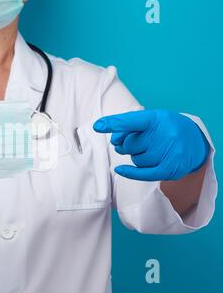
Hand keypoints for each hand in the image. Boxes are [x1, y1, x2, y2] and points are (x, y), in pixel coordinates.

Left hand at [93, 110, 209, 180]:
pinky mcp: (171, 168)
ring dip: (137, 157)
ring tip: (149, 150)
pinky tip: (120, 169)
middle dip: (127, 145)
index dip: (114, 124)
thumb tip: (115, 141)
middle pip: (129, 145)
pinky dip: (130, 172)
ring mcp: (170, 152)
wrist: (195, 140)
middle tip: (134, 142)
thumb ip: (129, 127)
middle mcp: (165, 134)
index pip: (132, 121)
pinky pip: (144, 173)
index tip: (98, 126)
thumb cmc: (165, 128)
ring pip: (136, 160)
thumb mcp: (149, 120)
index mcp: (157, 118)